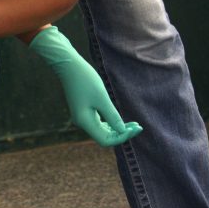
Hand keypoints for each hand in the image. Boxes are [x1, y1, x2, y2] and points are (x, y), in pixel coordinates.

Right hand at [30, 26, 141, 146]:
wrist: (69, 67)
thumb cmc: (86, 80)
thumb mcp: (102, 98)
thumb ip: (113, 116)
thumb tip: (123, 132)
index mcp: (85, 121)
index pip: (105, 140)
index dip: (121, 138)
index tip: (135, 129)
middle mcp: (82, 122)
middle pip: (105, 137)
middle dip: (122, 134)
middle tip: (139, 126)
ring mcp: (82, 117)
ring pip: (103, 131)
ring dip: (119, 129)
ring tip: (134, 124)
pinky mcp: (83, 111)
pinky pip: (100, 123)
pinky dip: (112, 123)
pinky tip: (122, 120)